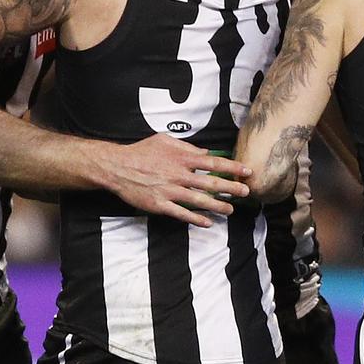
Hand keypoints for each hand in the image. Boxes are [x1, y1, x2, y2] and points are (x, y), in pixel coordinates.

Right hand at [101, 134, 251, 227]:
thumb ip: (186, 146)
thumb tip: (205, 152)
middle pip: (211, 183)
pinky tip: (207, 222)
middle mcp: (178, 175)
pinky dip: (196, 219)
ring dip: (217, 206)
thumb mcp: (164, 140)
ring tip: (230, 209)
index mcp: (181, 158)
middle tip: (246, 192)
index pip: (213, 163)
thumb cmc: (140, 151)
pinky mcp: (160, 204)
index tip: (246, 171)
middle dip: (231, 188)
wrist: (117, 167)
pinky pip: (181, 213)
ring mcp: (170, 191)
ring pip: (199, 201)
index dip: (232, 167)